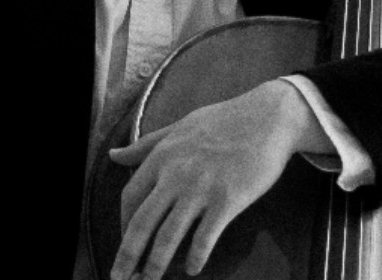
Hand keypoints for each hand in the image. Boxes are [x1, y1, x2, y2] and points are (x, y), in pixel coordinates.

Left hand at [105, 79, 331, 278]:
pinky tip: (193, 269)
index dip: (123, 225)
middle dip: (128, 255)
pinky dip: (196, 256)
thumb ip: (145, 145)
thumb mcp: (178, 127)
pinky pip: (205, 236)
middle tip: (120, 278)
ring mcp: (201, 188)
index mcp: (161, 156)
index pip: (130, 198)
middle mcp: (175, 174)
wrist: (269, 117)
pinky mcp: (227, 199)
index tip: (125, 242)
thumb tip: (113, 155)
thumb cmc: (224, 121)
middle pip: (141, 222)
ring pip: (169, 234)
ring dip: (156, 263)